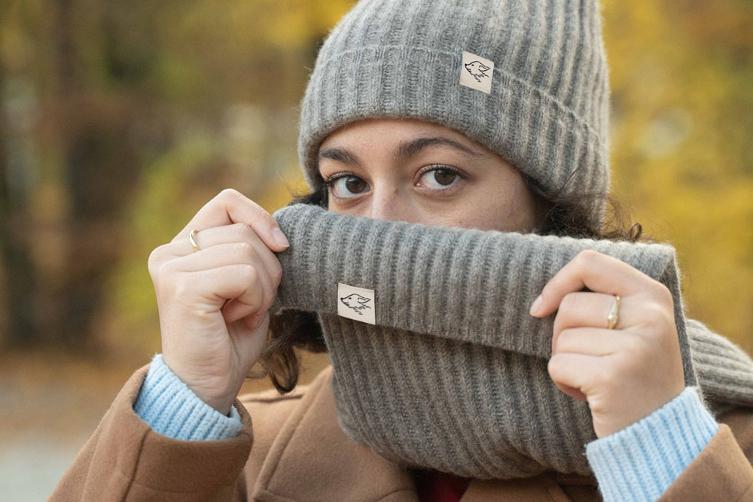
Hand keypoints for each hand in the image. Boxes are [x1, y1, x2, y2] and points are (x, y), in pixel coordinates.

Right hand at [147, 188, 288, 413]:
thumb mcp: (247, 285)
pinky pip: (245, 274)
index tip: (280, 247)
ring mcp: (171, 267)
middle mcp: (169, 251)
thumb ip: (253, 251)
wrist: (206, 387)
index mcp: (182, 246)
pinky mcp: (182, 287)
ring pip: (248, 251)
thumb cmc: (230, 339)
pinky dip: (255, 299)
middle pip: (245, 230)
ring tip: (243, 314)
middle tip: (253, 304)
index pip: (228, 202)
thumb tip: (280, 232)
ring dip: (263, 289)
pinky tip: (237, 320)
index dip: (261, 218)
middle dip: (268, 269)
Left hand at [528, 249, 685, 437]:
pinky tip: (591, 395)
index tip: (541, 308)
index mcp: (653, 296)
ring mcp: (634, 347)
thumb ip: (604, 300)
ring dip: (566, 362)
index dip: (558, 282)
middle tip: (591, 360)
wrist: (660, 433)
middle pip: (569, 307)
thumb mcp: (634, 327)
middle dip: (563, 336)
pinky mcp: (612, 377)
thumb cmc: (634, 375)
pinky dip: (563, 382)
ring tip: (595, 378)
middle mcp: (650, 317)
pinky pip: (558, 366)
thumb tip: (541, 300)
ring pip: (561, 338)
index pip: (590, 262)